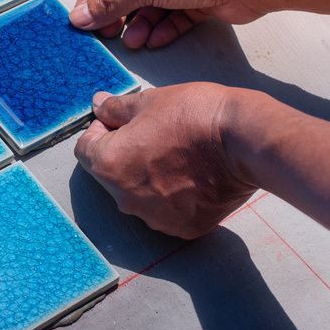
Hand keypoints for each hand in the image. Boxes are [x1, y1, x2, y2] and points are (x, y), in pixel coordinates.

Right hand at [69, 0, 267, 48]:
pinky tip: (155, 39)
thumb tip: (82, 16)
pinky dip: (164, 28)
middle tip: (106, 34)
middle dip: (119, 13)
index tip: (82, 18)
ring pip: (152, 4)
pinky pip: (174, 14)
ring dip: (141, 24)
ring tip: (133, 42)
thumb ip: (113, 2)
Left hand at [74, 84, 256, 238]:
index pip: (84, 150)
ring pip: (137, 195)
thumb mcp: (148, 101)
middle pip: (109, 174)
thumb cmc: (193, 115)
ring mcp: (155, 218)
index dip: (99, 130)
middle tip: (152, 133)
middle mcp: (125, 199)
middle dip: (122, 154)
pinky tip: (193, 174)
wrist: (244, 141)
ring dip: (145, 176)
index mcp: (109, 165)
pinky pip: (166, 210)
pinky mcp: (183, 228)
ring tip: (175, 153)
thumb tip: (97, 105)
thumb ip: (115, 108)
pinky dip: (172, 195)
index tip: (121, 121)